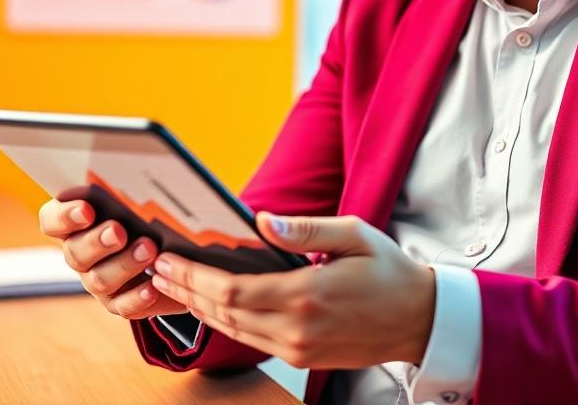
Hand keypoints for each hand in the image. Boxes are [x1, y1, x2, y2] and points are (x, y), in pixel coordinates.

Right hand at [38, 198, 186, 319]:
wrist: (173, 251)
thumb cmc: (148, 212)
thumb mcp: (138, 198)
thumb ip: (126, 190)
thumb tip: (132, 174)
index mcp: (75, 224)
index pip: (51, 220)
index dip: (64, 216)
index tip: (86, 209)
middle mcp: (81, 254)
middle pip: (75, 253)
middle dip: (98, 242)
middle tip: (119, 231)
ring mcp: (97, 280)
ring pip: (99, 279)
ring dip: (124, 264)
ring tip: (149, 249)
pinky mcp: (119, 302)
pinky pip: (123, 305)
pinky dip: (138, 296)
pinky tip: (154, 285)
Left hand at [149, 213, 435, 368]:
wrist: (419, 319)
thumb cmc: (389, 271)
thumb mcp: (354, 235)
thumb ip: (304, 230)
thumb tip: (260, 220)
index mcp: (307, 295)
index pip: (232, 291)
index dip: (194, 278)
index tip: (169, 260)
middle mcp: (297, 329)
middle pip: (222, 314)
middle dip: (185, 291)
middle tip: (158, 271)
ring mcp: (298, 349)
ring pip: (232, 331)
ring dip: (198, 309)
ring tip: (173, 287)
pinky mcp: (301, 358)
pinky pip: (250, 341)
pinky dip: (224, 323)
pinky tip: (209, 306)